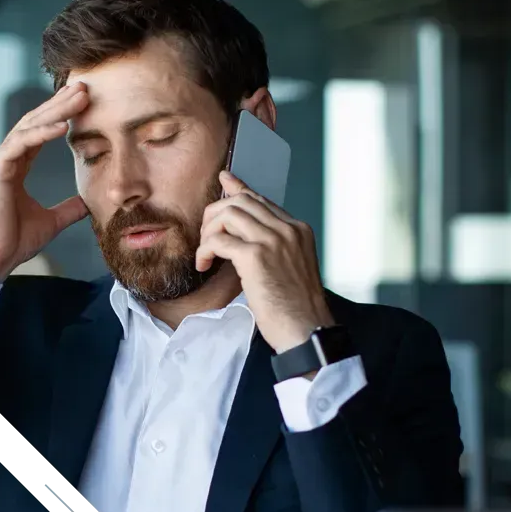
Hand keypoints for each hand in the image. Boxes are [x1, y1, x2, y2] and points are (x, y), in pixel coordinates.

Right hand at [0, 83, 90, 281]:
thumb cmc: (11, 243)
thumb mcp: (50, 222)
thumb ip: (67, 209)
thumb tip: (87, 204)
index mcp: (15, 169)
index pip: (39, 134)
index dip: (60, 116)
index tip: (83, 103)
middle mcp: (4, 161)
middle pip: (34, 122)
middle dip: (59, 104)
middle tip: (83, 87)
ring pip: (28, 127)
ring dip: (55, 111)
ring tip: (78, 98)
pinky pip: (20, 144)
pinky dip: (41, 133)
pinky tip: (62, 126)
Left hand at [196, 170, 333, 353]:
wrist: (306, 329)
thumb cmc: (295, 308)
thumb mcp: (290, 269)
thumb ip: (274, 249)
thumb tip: (243, 242)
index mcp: (298, 230)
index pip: (261, 199)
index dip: (237, 190)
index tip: (223, 182)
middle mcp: (288, 229)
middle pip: (240, 201)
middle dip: (215, 215)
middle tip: (206, 240)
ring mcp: (273, 240)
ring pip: (227, 214)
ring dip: (208, 233)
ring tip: (205, 255)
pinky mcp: (256, 257)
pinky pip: (218, 240)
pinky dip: (205, 250)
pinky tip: (204, 265)